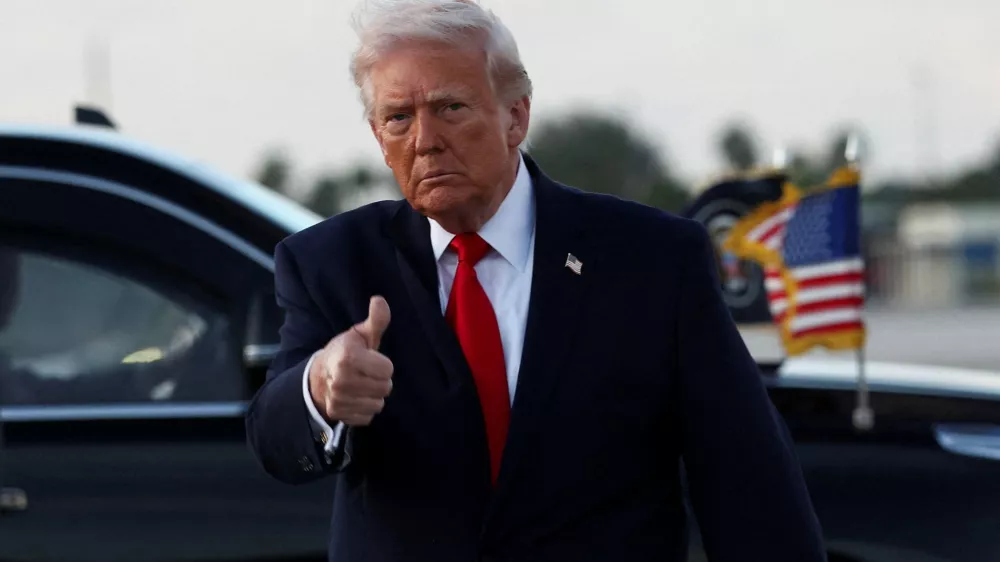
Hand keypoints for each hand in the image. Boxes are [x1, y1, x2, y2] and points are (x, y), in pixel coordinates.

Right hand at [309, 296, 392, 425]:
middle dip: (379, 380)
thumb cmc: (344, 352)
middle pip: (385, 388)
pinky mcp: (339, 415)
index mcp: (348, 358)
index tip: (370, 360)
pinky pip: (368, 416)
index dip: (382, 364)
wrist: (318, 376)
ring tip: (360, 385)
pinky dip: (364, 408)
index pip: (388, 369)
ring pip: (378, 404)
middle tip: (366, 373)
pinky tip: (355, 398)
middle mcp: (341, 381)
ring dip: (373, 395)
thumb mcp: (359, 334)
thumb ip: (375, 320)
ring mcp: (339, 400)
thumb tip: (379, 300)